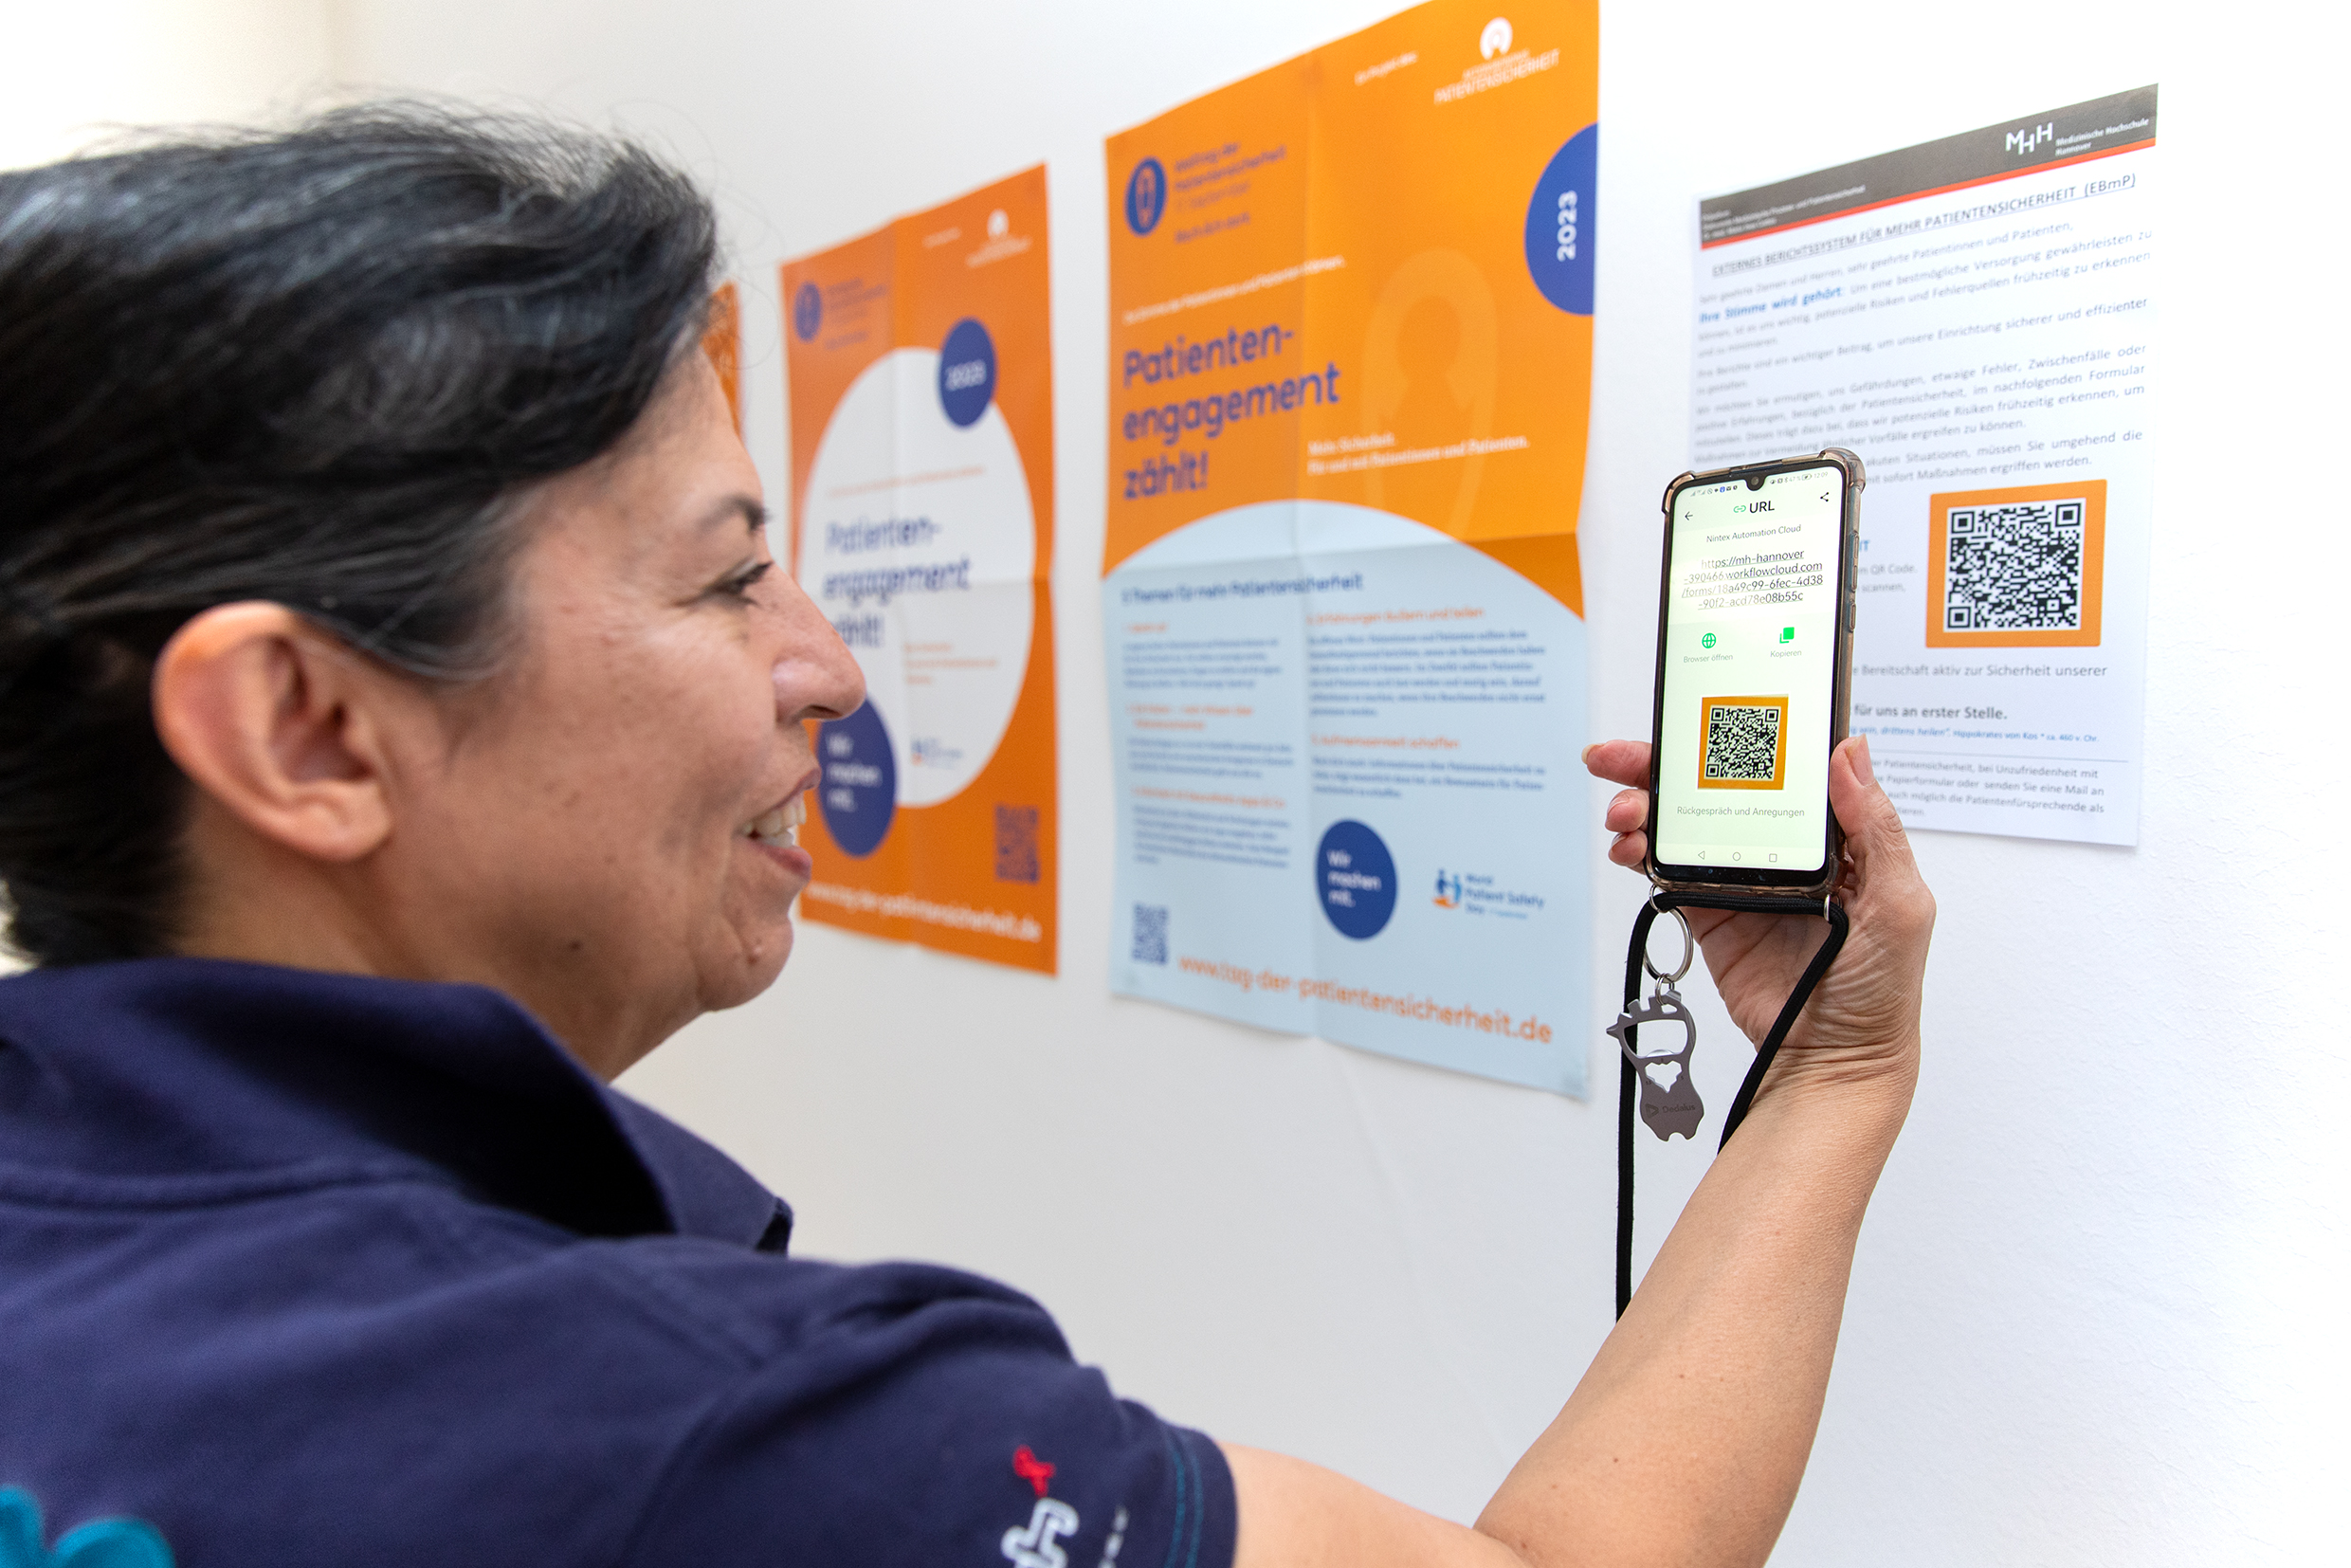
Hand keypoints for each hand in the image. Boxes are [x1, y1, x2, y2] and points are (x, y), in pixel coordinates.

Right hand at [1585, 735, 1932, 1095]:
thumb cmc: (1881, 989)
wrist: (1833, 1058)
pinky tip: (1629, 847)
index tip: (1697, 716)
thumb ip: (1877, 828)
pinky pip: (1665, 871)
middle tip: (1621, 757)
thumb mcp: (1901, 902)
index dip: (1737, 736)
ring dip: (1644, 808)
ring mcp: (1739, 879)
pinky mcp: (1707, 913)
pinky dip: (1639, 853)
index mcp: (1831, 835)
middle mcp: (1779, 848)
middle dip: (1662, 765)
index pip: (1778, 767)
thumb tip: (1852, 754)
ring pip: (1681, 824)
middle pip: (1714, 787)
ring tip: (1625, 814)